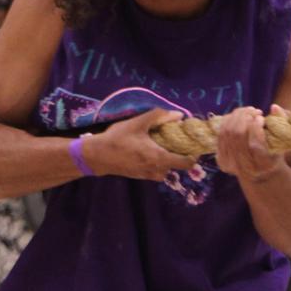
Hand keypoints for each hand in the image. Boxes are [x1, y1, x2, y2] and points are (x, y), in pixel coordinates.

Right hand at [84, 108, 198, 180]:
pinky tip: (148, 153)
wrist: (96, 156)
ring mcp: (147, 175)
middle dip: (179, 157)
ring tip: (162, 149)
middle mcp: (156, 169)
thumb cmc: (118, 139)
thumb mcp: (138, 123)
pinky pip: (154, 172)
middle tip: (176, 144)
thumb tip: (178, 115)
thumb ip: (159, 116)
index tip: (193, 146)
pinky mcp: (139, 176)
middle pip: (176, 167)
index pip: (186, 163)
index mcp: (159, 157)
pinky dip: (156, 165)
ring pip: (165, 171)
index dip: (193, 156)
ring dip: (167, 162)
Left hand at [215, 104, 285, 182]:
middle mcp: (245, 167)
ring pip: (227, 133)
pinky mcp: (221, 161)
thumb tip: (274, 107)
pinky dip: (228, 122)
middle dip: (245, 117)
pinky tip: (238, 117)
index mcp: (263, 165)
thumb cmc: (275, 154)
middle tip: (254, 111)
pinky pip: (220, 135)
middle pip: (237, 135)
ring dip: (236, 117)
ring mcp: (231, 165)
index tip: (261, 117)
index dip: (255, 126)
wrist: (261, 175)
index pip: (254, 144)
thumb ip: (281, 122)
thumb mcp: (283, 140)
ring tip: (247, 111)